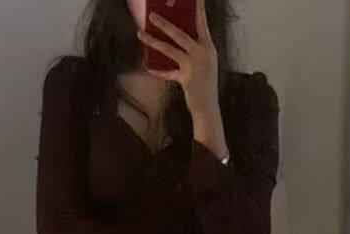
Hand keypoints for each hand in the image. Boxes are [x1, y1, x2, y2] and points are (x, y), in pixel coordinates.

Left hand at [137, 0, 218, 121]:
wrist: (208, 107)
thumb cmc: (204, 84)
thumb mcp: (203, 63)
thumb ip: (193, 50)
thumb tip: (174, 38)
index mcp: (208, 47)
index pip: (202, 23)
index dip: (198, 9)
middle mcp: (202, 53)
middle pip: (179, 34)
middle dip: (164, 23)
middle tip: (151, 15)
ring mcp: (194, 66)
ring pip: (169, 49)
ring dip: (152, 41)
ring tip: (140, 34)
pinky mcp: (185, 78)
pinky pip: (167, 72)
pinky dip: (158, 71)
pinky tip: (148, 67)